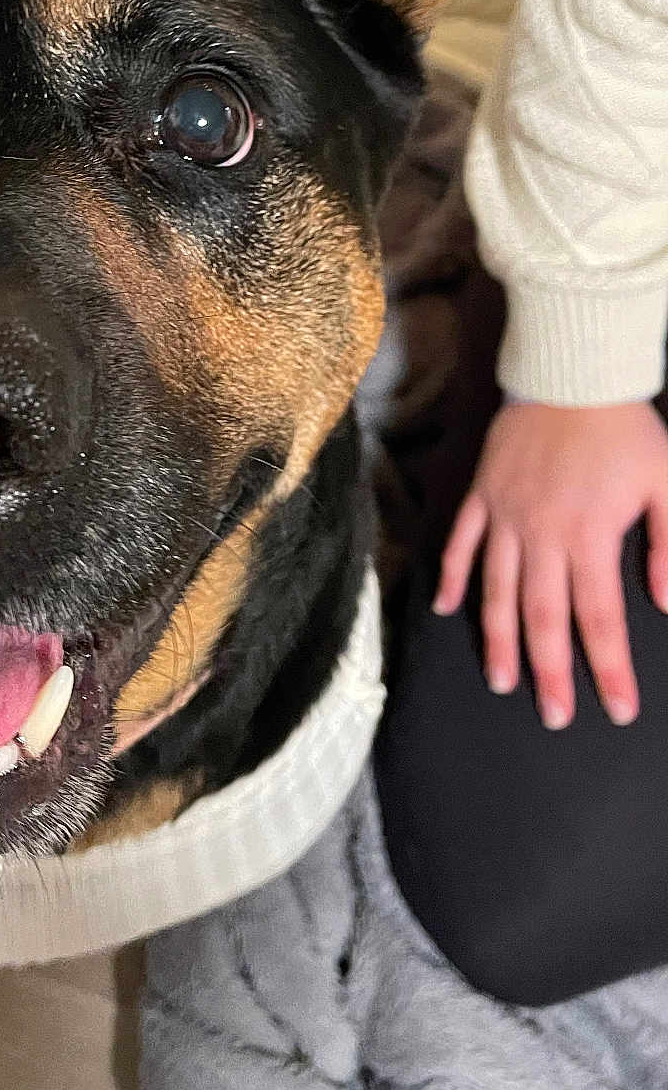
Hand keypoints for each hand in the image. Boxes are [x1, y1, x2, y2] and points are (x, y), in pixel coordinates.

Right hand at [437, 400, 667, 727]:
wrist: (571, 372)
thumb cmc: (626, 429)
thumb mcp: (667, 484)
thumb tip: (666, 604)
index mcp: (589, 536)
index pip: (600, 618)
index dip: (608, 668)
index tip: (616, 709)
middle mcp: (541, 534)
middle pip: (542, 617)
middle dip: (549, 672)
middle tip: (555, 716)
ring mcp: (504, 516)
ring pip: (496, 590)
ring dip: (498, 639)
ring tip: (502, 681)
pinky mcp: (481, 495)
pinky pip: (460, 543)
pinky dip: (450, 577)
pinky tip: (445, 609)